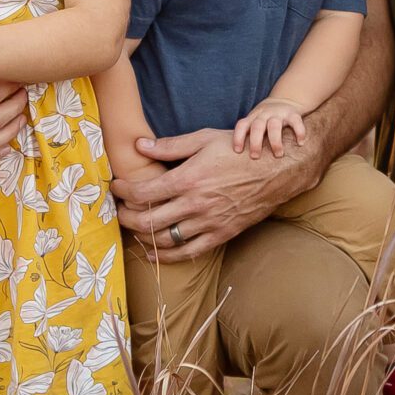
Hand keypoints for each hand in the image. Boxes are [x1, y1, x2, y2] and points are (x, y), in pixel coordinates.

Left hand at [112, 126, 314, 262]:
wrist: (277, 170)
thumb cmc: (239, 150)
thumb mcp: (204, 139)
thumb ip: (170, 145)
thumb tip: (138, 145)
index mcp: (189, 178)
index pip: (143, 192)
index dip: (124, 192)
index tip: (117, 188)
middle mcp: (195, 204)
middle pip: (147, 220)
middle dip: (126, 217)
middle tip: (120, 210)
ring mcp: (208, 223)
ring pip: (164, 239)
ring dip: (142, 237)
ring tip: (133, 228)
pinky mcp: (220, 235)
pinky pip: (187, 252)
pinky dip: (166, 256)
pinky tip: (153, 252)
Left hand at [231, 98, 307, 155]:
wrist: (286, 99)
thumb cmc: (267, 119)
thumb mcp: (255, 121)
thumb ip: (249, 134)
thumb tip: (238, 160)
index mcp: (253, 117)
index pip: (242, 125)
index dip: (238, 137)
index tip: (238, 151)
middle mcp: (264, 114)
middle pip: (257, 126)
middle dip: (255, 142)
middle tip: (255, 157)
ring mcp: (279, 113)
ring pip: (274, 125)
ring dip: (275, 141)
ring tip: (278, 155)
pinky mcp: (293, 114)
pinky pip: (296, 122)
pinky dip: (299, 132)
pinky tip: (300, 143)